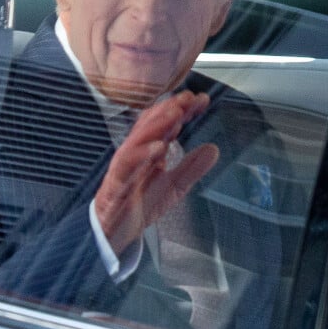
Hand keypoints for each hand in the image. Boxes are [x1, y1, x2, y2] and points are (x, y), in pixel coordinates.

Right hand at [94, 91, 218, 254]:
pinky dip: (143, 153)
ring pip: (139, 137)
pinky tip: (159, 147)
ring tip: (176, 114)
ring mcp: (125, 164)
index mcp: (149, 148)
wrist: (114, 231)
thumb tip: (213, 149)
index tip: (201, 100)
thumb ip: (192, 167)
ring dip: (157, 124)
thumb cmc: (139, 203)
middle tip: (189, 98)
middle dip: (170, 108)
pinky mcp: (116, 181)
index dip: (183, 109)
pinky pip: (128, 163)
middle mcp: (136, 151)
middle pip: (151, 123)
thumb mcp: (174, 186)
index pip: (165, 123)